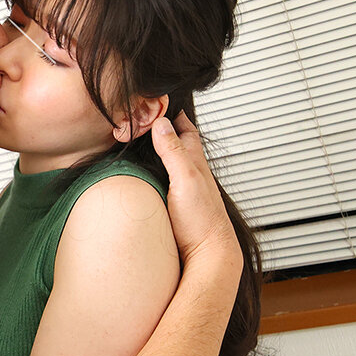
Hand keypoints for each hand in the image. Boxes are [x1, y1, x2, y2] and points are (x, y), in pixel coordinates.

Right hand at [151, 112, 241, 271]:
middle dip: (166, 128)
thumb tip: (161, 122)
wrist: (209, 255)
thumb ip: (174, 151)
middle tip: (149, 116)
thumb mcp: (186, 180)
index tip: (159, 99)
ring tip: (147, 141)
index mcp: (195, 163)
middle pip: (180, 144)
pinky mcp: (177, 207)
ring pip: (174, 163)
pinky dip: (157, 173)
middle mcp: (192, 174)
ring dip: (162, 151)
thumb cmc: (203, 222)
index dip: (173, 113)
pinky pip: (167, 182)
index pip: (186, 129)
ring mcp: (185, 191)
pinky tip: (149, 177)